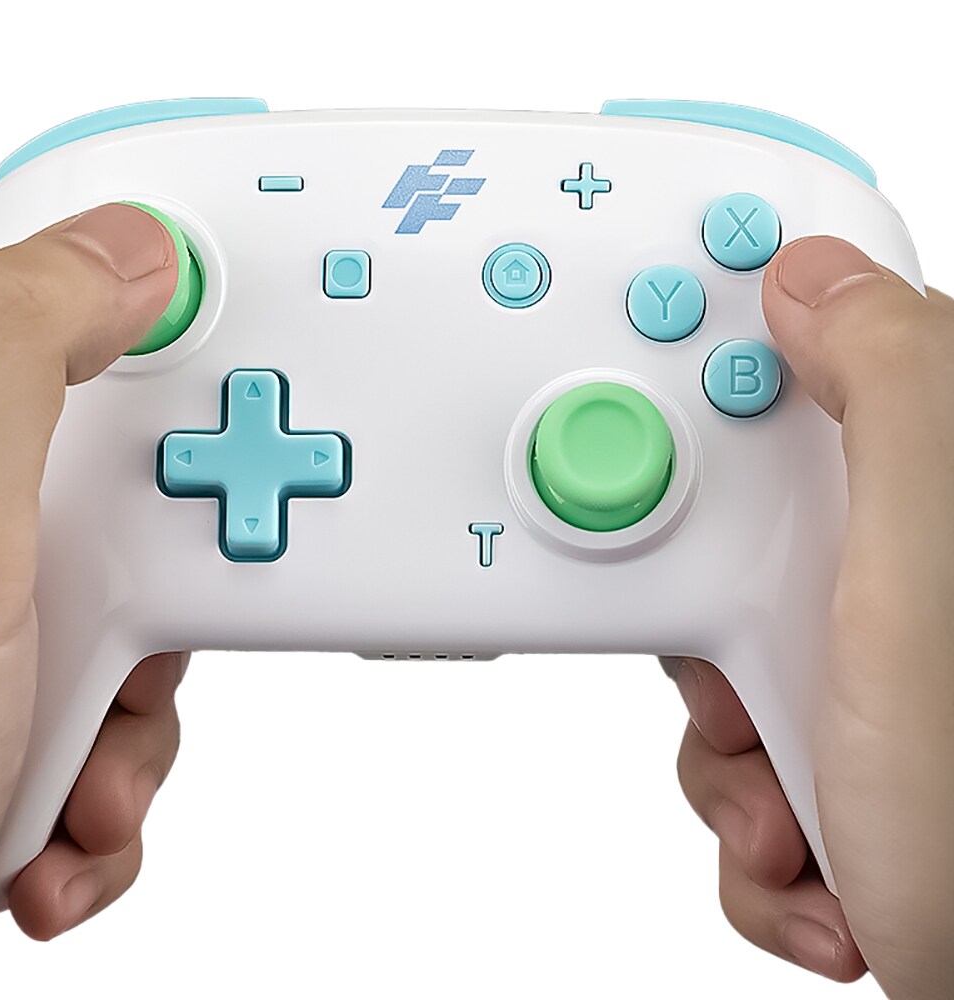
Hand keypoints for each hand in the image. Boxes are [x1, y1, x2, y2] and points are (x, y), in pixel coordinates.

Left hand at [0, 204, 187, 938]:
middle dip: (167, 617)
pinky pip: (117, 741)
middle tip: (137, 639)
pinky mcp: (16, 726)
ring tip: (83, 782)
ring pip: (143, 651)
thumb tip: (138, 247)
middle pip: (140, 528)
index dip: (174, 376)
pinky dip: (112, 802)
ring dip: (138, 739)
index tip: (232, 417)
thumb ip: (25, 342)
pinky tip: (61, 830)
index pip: (88, 360)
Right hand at [663, 236, 953, 998]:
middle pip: (745, 531)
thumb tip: (814, 276)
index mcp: (933, 503)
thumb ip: (892, 399)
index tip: (682, 375)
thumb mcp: (926, 585)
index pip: (834, 367)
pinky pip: (732, 735)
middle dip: (712, 631)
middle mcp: (908, 575)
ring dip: (722, 747)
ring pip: (721, 647)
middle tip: (745, 674)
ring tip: (792, 805)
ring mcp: (870, 661)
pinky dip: (740, 807)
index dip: (745, 360)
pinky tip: (807, 849)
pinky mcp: (832, 735)